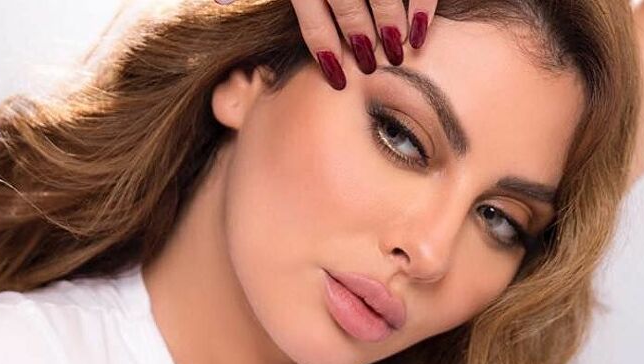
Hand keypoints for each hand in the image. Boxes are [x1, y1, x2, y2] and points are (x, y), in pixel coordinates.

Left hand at [215, 0, 437, 89]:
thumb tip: (219, 3)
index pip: (312, 15)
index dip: (326, 48)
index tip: (338, 75)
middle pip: (348, 5)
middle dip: (362, 38)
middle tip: (374, 64)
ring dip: (394, 23)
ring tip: (399, 48)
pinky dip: (423, 2)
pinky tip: (422, 27)